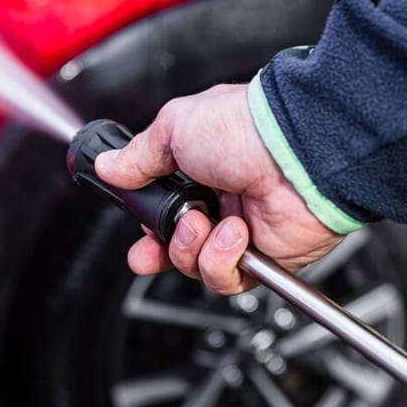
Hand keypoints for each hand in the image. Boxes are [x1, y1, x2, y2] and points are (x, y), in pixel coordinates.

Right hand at [95, 83, 343, 294]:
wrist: (297, 153)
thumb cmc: (247, 128)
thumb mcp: (175, 126)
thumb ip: (138, 154)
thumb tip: (110, 165)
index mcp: (200, 169)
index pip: (164, 209)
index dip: (147, 224)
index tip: (137, 227)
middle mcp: (222, 200)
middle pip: (176, 245)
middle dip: (159, 250)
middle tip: (149, 250)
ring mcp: (243, 231)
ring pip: (195, 265)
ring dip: (190, 247)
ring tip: (204, 221)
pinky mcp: (263, 259)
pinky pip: (226, 279)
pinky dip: (221, 260)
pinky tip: (234, 233)